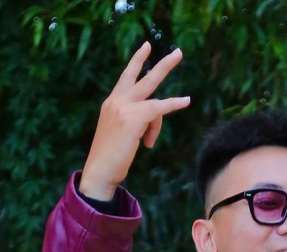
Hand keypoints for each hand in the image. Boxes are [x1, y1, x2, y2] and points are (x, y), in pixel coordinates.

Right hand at [79, 42, 189, 200]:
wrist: (99, 170)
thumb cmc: (110, 159)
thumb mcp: (122, 136)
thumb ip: (135, 125)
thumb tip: (150, 130)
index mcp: (111, 103)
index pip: (126, 77)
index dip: (137, 61)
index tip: (146, 47)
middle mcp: (116, 101)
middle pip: (142, 76)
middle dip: (163, 65)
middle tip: (178, 53)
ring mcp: (124, 107)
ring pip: (154, 96)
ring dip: (171, 102)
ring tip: (186, 101)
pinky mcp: (134, 117)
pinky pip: (159, 107)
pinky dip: (173, 104)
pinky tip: (186, 101)